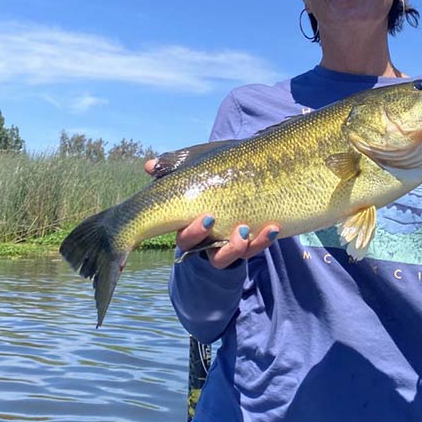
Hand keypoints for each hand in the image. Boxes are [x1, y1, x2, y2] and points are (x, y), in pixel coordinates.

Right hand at [146, 158, 278, 268]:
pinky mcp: (247, 243)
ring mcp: (226, 243)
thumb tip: (149, 166)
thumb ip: (173, 165)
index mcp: (188, 222)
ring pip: (228, 256)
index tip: (208, 217)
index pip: (185, 235)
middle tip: (238, 230)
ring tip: (248, 230)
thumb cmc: (210, 173)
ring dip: (238, 247)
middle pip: (208, 252)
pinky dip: (263, 241)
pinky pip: (254, 249)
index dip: (193, 231)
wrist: (241, 177)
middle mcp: (204, 238)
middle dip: (220, 245)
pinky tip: (273, 228)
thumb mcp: (194, 166)